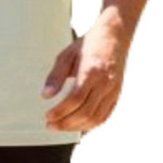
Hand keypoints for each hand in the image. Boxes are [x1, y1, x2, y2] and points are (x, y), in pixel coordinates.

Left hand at [41, 14, 129, 132]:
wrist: (115, 35)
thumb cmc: (89, 44)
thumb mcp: (67, 54)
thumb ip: (56, 76)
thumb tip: (45, 96)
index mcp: (91, 71)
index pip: (75, 99)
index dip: (60, 111)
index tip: (47, 116)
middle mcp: (105, 82)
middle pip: (85, 112)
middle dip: (65, 123)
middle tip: (50, 125)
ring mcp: (113, 90)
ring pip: (96, 118)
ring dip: (77, 127)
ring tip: (61, 126)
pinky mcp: (117, 94)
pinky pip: (105, 116)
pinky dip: (91, 125)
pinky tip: (78, 125)